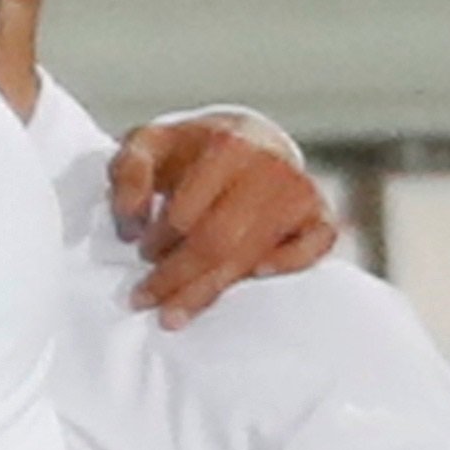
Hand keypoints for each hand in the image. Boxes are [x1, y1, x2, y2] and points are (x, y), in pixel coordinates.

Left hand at [112, 114, 333, 325]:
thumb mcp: (146, 144)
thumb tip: (131, 225)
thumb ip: (128, 174)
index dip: (158, 242)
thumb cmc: (190, 149)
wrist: (248, 137)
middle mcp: (269, 167)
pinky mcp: (321, 214)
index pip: (186, 214)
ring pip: (253, 255)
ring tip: (175, 312)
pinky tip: (255, 276)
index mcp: (226, 145)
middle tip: (146, 301)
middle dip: (178, 280)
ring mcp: (300, 191)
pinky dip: (287, 265)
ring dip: (211, 287)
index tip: (139, 255)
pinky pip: (314, 248)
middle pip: (219, 242)